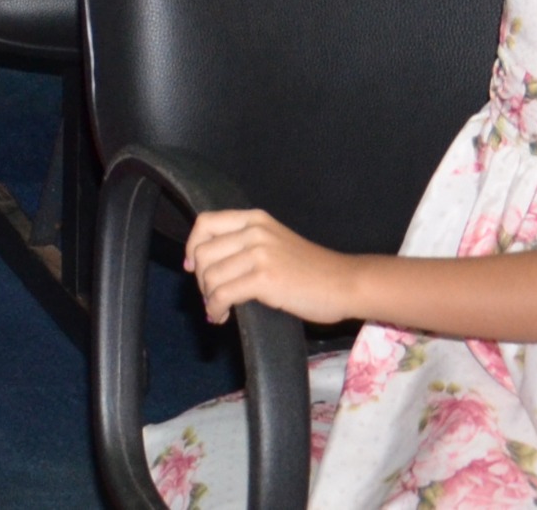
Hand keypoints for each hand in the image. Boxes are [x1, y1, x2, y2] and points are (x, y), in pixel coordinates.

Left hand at [183, 206, 367, 326]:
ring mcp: (259, 253)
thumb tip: (209, 263)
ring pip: (210, 276)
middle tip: (212, 297)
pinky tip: (222, 317)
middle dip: (201, 280)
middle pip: (203, 253)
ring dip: (208, 298)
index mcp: (255, 219)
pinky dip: (215, 309)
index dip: (192, 246)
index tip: (193, 267)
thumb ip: (246, 244)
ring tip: (218, 310)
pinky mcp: (264, 279)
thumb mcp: (275, 243)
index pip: (205, 223)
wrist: (344, 283)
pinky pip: (222, 295)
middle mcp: (254, 231)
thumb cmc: (312, 269)